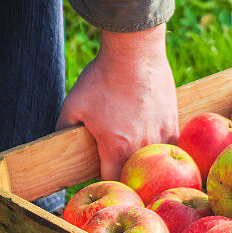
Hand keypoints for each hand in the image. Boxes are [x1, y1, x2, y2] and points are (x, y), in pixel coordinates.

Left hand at [57, 24, 177, 180]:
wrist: (135, 53)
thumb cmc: (102, 78)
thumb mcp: (73, 104)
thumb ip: (63, 127)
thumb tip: (58, 140)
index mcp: (116, 149)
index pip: (111, 179)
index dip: (104, 179)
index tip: (99, 171)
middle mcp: (142, 148)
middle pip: (134, 173)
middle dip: (124, 171)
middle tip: (115, 161)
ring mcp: (162, 137)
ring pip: (154, 161)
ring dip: (144, 159)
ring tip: (134, 150)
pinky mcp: (174, 124)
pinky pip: (169, 146)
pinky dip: (160, 147)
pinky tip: (153, 139)